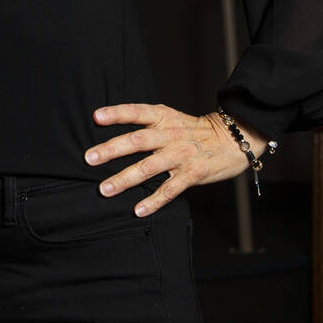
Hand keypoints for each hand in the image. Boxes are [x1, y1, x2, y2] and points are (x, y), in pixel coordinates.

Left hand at [84, 103, 269, 215]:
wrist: (232, 139)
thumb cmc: (192, 130)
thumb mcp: (170, 118)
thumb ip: (145, 124)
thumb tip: (112, 131)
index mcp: (163, 117)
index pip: (137, 112)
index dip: (117, 113)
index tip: (96, 117)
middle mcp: (170, 135)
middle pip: (137, 141)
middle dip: (112, 150)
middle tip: (90, 158)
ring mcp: (180, 155)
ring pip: (149, 168)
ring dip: (125, 179)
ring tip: (104, 189)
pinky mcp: (192, 174)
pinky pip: (170, 190)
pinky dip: (153, 201)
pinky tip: (138, 210)